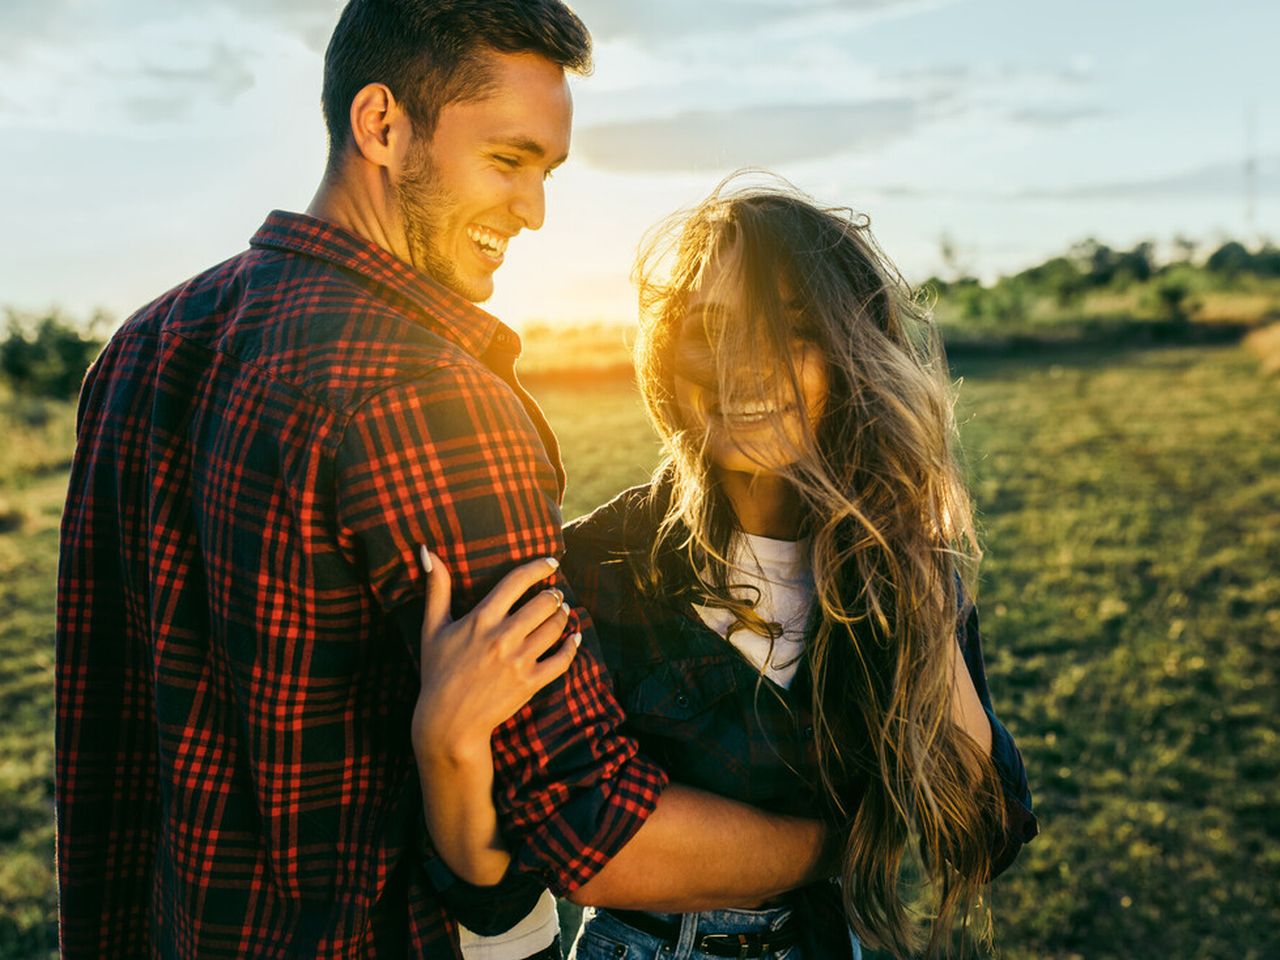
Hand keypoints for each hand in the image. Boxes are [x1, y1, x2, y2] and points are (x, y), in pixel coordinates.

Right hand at [411, 548, 580, 762]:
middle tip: (555, 594)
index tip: (551, 562)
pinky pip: (562, 660)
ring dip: (563, 616)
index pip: (517, 581)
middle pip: (543, 603)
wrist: (448, 723)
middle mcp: (503, 636)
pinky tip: (574, 638)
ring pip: (555, 627)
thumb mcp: (432, 628)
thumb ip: (437, 589)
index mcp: (481, 619)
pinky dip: (572, 646)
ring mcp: (519, 660)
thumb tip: (428, 552)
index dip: (539, 567)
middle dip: (554, 595)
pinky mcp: (531, 683)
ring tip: (563, 611)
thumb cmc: (438, 673)